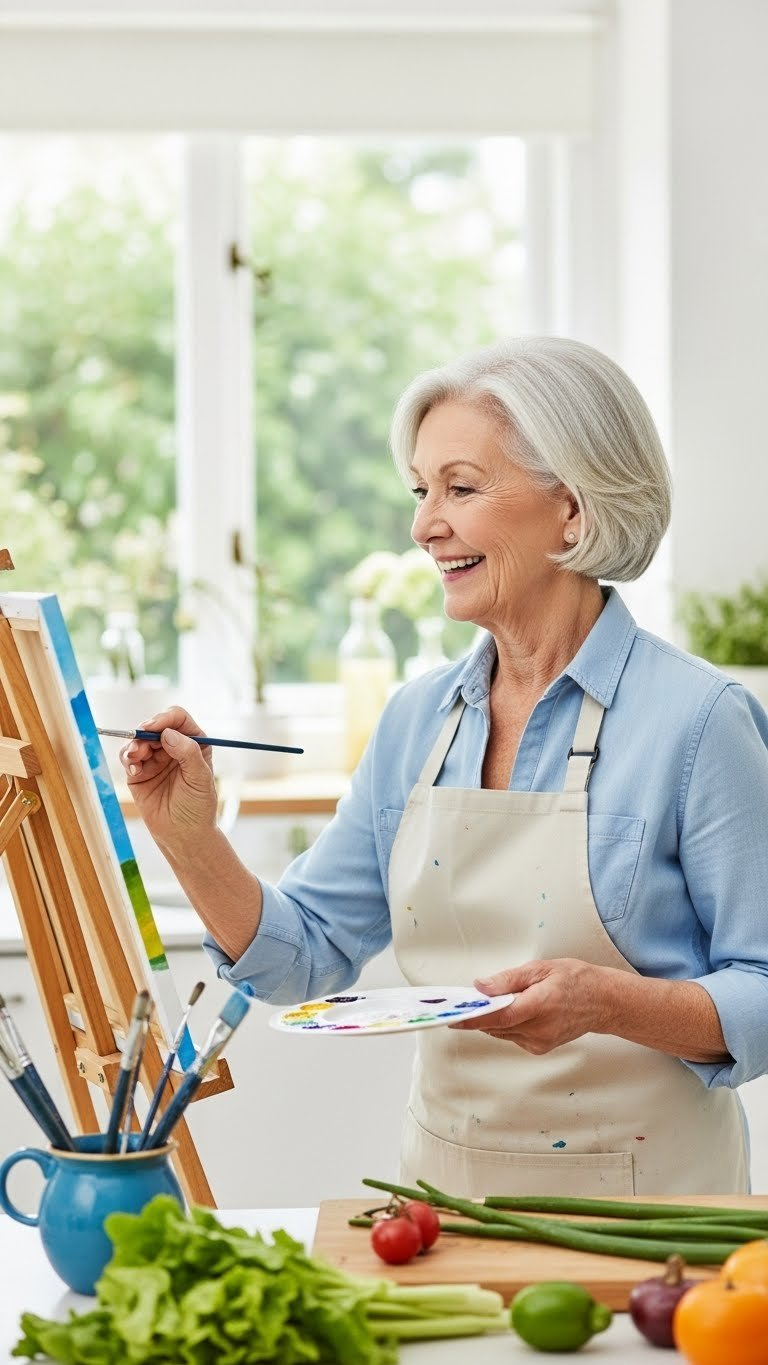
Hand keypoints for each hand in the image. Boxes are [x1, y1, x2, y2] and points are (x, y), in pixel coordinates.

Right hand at [119, 706, 218, 850]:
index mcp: (194, 743)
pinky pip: (127, 756)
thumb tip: (168, 733)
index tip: (154, 727)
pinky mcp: (138, 772)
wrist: (183, 835)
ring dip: (134, 744)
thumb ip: (188, 753)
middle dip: (146, 731)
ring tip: (136, 758)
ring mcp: (155, 758)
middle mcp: (174, 746)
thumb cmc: (198, 808)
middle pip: (155, 725)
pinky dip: (127, 758)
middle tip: (141, 743)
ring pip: (139, 739)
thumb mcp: (200, 779)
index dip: (165, 718)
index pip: (178, 719)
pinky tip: (134, 770)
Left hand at [451, 958, 611, 1053]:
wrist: (602, 1001)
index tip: (454, 1017)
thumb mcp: (541, 969)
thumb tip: (482, 987)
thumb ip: (508, 979)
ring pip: (502, 1032)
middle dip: (480, 1014)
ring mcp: (540, 1042)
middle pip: (497, 1025)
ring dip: (493, 1019)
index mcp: (540, 1005)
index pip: (499, 1016)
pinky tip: (516, 1011)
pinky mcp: (540, 1048)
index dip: (473, 1018)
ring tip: (495, 1001)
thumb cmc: (576, 981)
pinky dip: (507, 1025)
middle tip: (469, 1001)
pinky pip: (512, 1037)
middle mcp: (540, 1029)